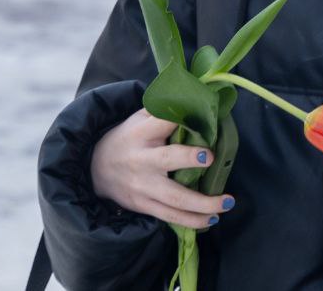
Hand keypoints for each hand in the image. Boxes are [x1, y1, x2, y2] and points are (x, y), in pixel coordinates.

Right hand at [90, 108, 233, 229]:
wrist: (96, 169)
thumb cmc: (128, 139)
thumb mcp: (138, 120)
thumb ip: (161, 112)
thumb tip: (195, 101)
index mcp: (142, 133)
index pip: (161, 122)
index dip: (179, 120)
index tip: (201, 116)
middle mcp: (143, 160)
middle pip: (168, 160)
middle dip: (190, 159)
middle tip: (212, 157)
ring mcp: (144, 186)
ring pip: (174, 198)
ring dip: (202, 204)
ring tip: (226, 202)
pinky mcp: (145, 205)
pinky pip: (170, 216)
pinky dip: (192, 221)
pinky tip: (212, 221)